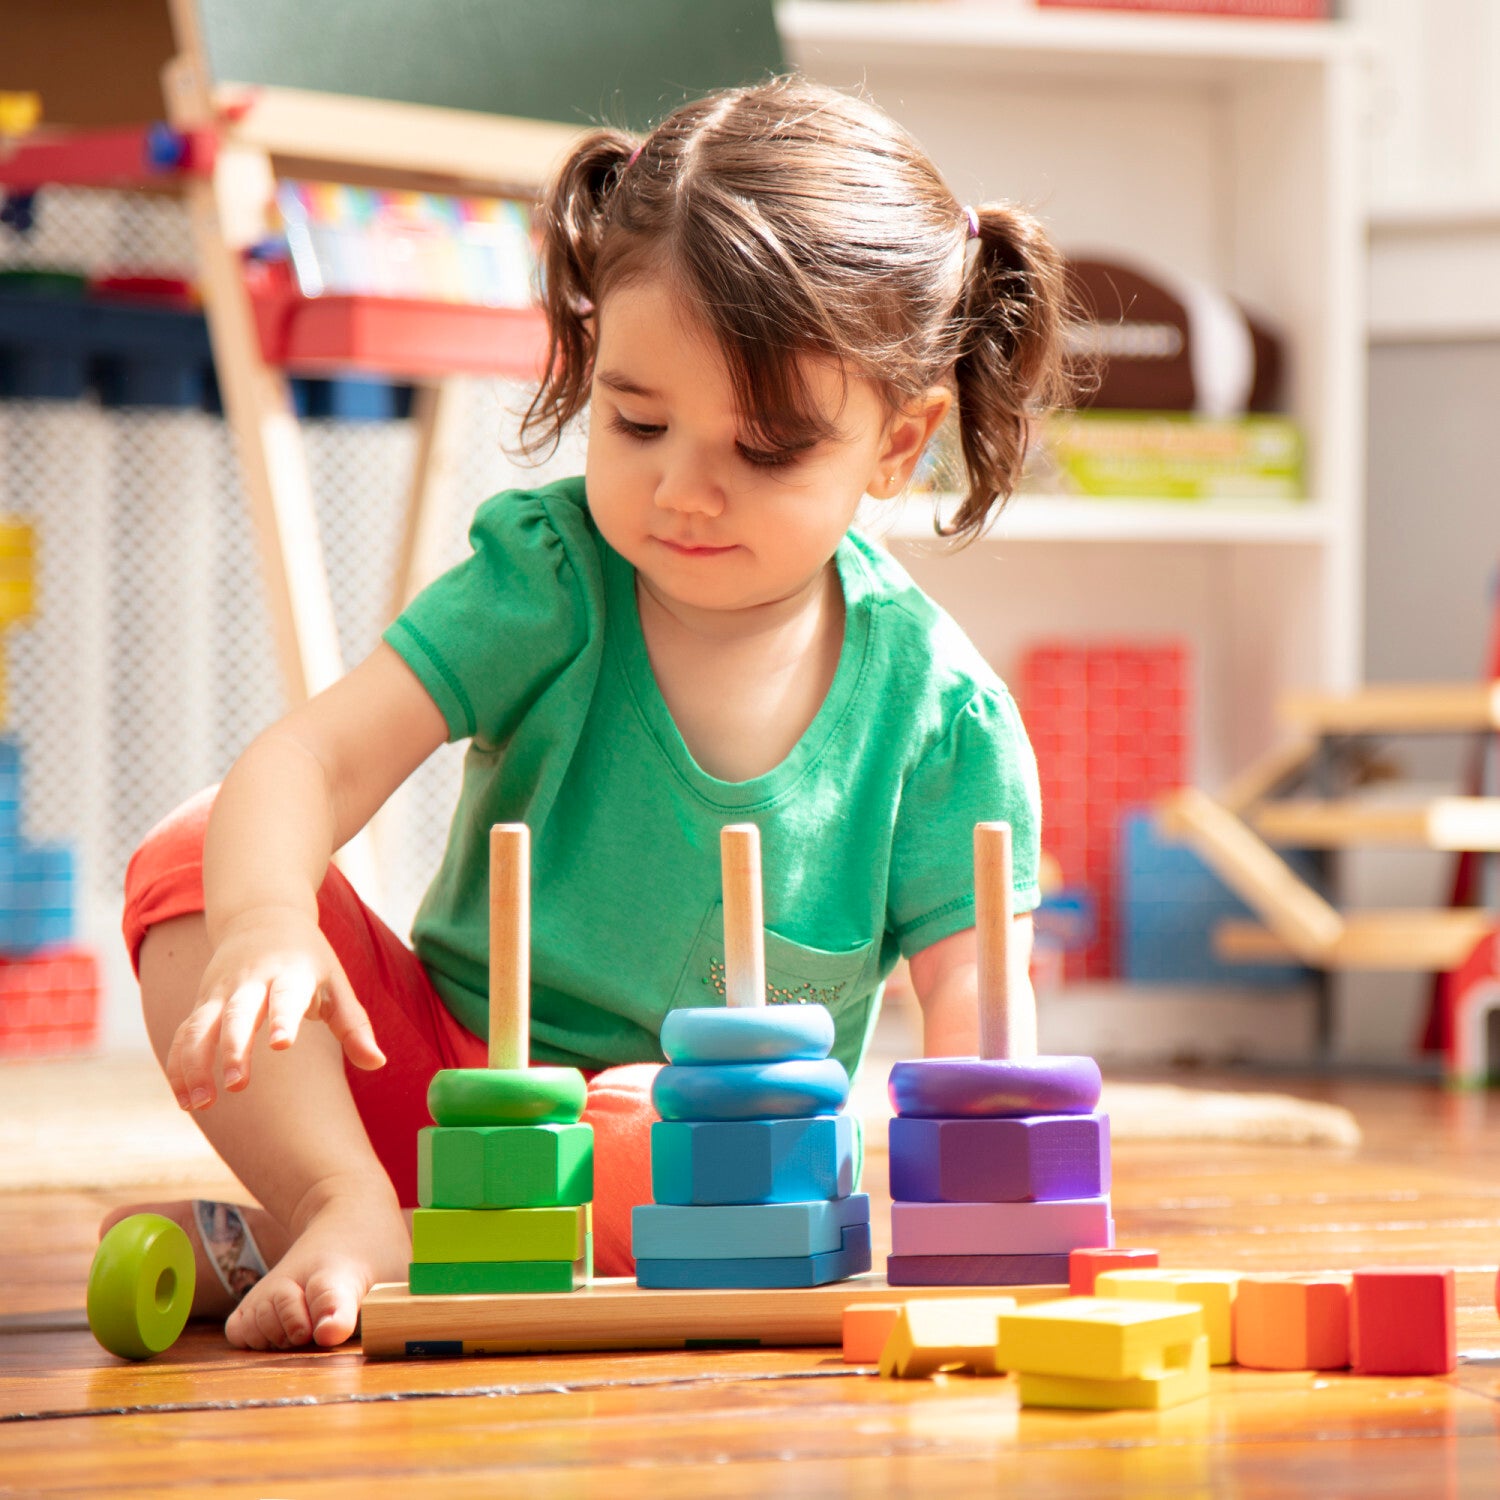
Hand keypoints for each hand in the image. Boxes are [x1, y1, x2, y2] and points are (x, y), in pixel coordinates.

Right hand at [167, 907, 385, 1109]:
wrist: (263, 916)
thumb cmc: (308, 959)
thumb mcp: (336, 984)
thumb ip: (354, 1025)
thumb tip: (378, 1064)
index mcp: (291, 973)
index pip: (287, 995)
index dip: (283, 1018)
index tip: (281, 1046)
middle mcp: (251, 980)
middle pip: (238, 1013)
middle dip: (234, 1048)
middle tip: (237, 1086)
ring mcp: (221, 991)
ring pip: (200, 1025)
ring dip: (195, 1064)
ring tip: (200, 1104)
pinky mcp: (202, 1002)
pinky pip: (183, 1033)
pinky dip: (178, 1065)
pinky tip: (184, 1099)